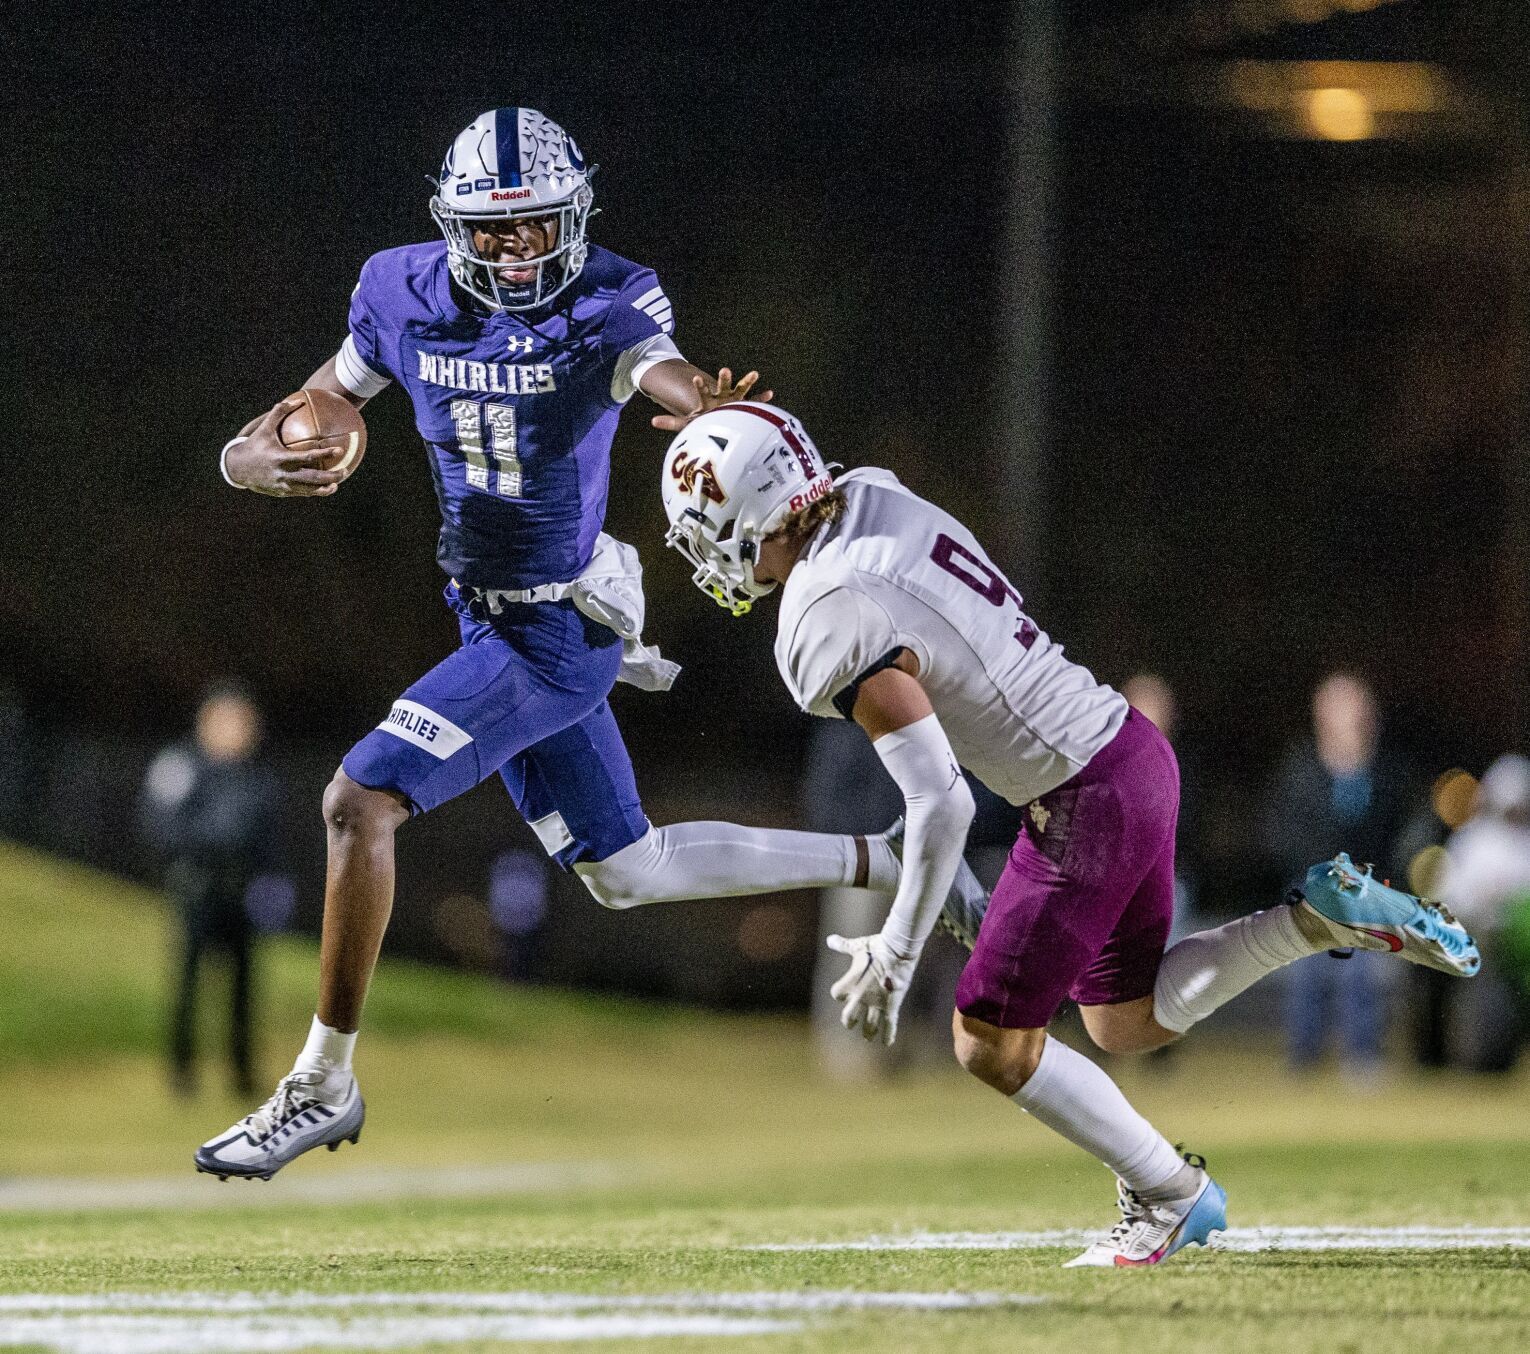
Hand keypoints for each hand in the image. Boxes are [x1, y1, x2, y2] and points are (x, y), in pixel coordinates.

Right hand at [224, 397, 350, 497]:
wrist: (237, 469)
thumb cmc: (254, 445)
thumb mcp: (264, 428)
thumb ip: (279, 412)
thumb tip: (298, 399)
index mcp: (280, 458)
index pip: (307, 457)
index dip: (325, 454)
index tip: (339, 450)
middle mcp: (283, 474)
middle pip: (313, 478)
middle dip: (331, 476)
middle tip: (345, 470)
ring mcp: (283, 486)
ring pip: (310, 490)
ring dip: (326, 488)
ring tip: (338, 482)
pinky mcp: (282, 494)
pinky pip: (302, 494)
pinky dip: (315, 491)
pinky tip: (324, 487)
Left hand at [650, 366, 773, 431]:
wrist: (716, 419)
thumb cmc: (703, 422)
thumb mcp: (687, 423)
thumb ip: (671, 422)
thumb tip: (652, 422)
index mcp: (707, 400)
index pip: (702, 391)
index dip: (699, 386)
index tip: (696, 378)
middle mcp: (721, 396)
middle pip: (722, 385)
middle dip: (724, 378)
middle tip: (725, 369)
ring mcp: (734, 399)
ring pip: (741, 389)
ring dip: (747, 381)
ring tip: (755, 373)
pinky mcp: (745, 406)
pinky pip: (755, 401)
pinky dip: (762, 399)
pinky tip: (770, 393)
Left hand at [826, 933, 917, 1045]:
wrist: (897, 950)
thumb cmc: (877, 946)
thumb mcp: (858, 946)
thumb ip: (843, 945)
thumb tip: (830, 939)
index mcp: (850, 983)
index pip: (836, 993)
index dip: (839, 993)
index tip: (842, 993)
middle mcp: (861, 996)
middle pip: (848, 1017)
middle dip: (849, 1021)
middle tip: (850, 1023)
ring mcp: (876, 1003)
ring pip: (869, 1026)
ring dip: (868, 1032)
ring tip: (867, 1037)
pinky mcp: (892, 1005)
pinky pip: (890, 1025)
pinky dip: (889, 1035)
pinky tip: (886, 1043)